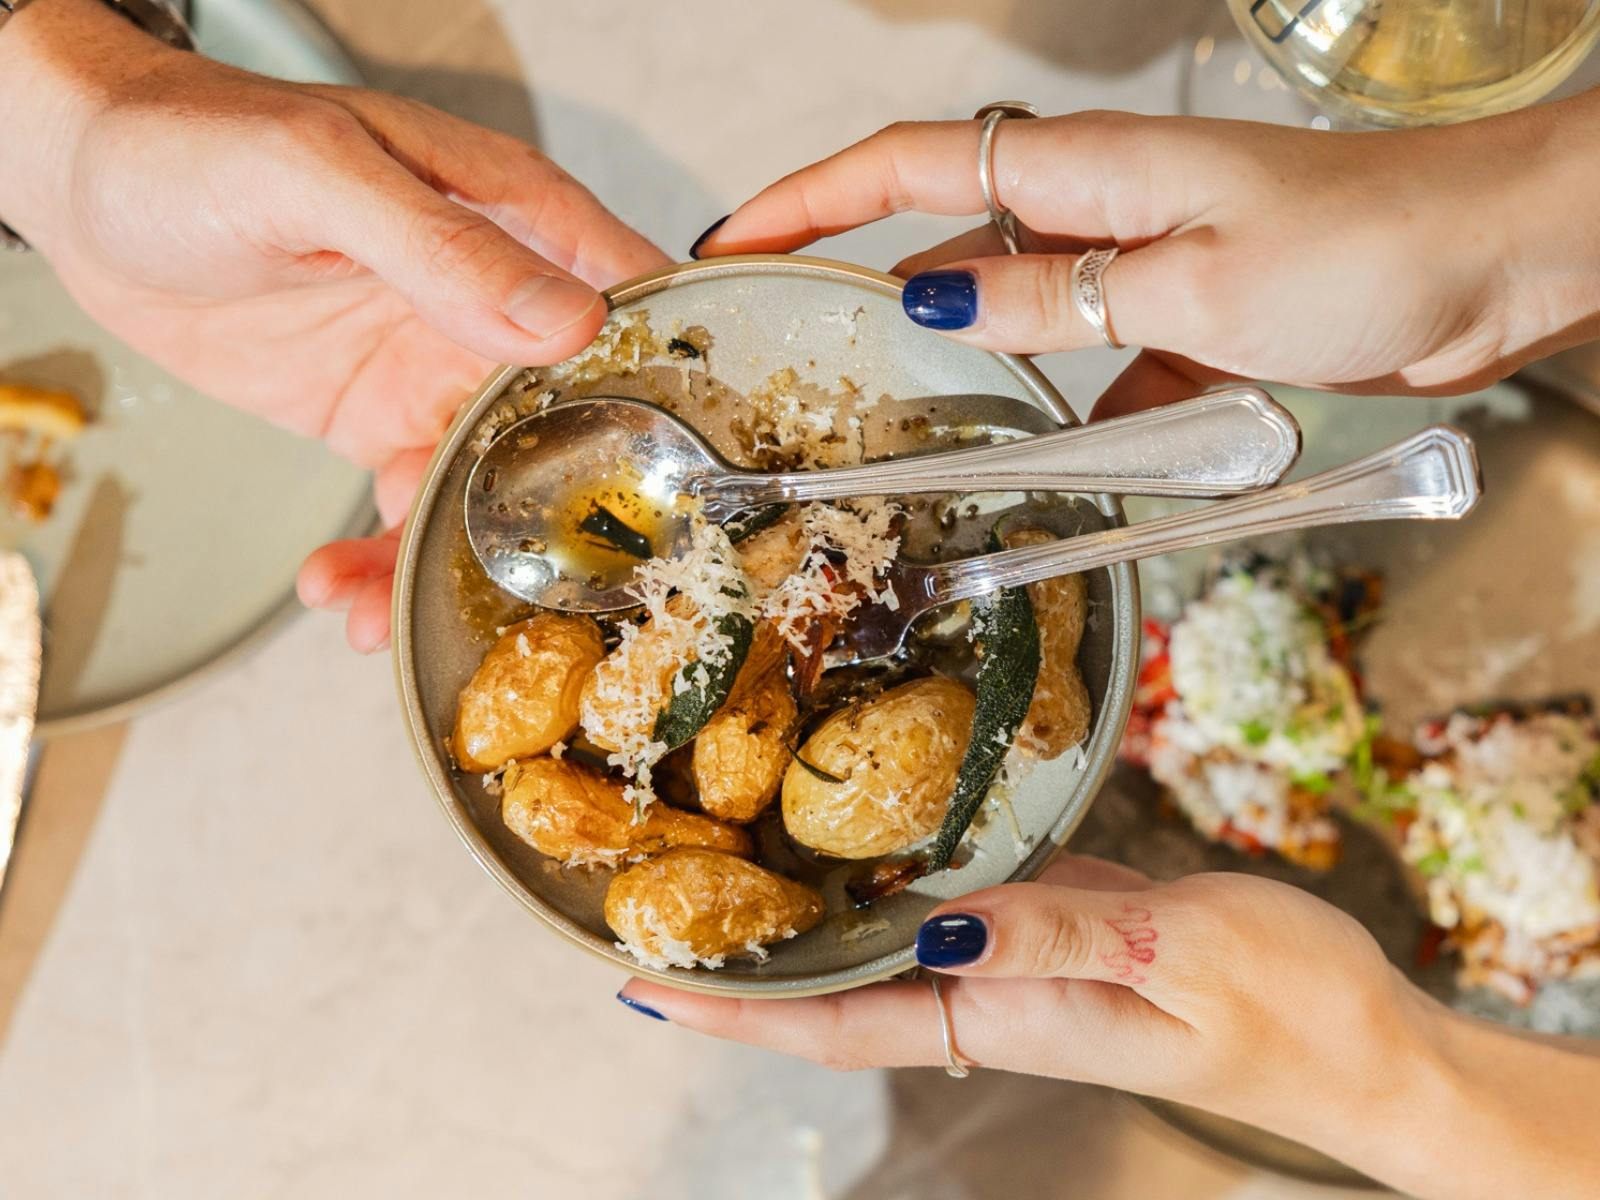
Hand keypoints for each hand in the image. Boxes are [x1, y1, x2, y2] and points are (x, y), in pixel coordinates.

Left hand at [0, 0, 668, 649]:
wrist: (86, 189)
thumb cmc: (197, 142)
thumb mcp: (319, 177)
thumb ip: (441, 246)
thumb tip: (566, 321)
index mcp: (516, 222)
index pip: (631, 307)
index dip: (670, 395)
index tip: (678, 489)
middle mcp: (494, 304)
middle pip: (576, 426)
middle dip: (557, 522)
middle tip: (525, 597)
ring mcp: (438, 368)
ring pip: (489, 484)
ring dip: (445, 559)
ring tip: (374, 611)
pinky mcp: (378, 418)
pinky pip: (406, 502)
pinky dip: (379, 557)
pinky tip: (337, 586)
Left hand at [618, 856, 1599, 1199]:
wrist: (1361, 1038)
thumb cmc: (1288, 1010)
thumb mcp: (1178, 957)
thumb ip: (1058, 938)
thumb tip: (937, 924)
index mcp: (1007, 1016)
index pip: (836, 1026)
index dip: (737, 1012)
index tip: (645, 986)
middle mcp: (994, 991)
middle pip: (837, 988)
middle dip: (744, 959)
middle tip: (652, 899)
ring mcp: (1023, 958)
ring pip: (886, 936)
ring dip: (807, 909)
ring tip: (725, 852)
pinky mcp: (1058, 921)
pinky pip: (955, 893)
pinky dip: (899, 865)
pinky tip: (865, 819)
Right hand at [695, 97, 1599, 417]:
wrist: (1492, 259)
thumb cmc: (1364, 244)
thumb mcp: (1193, 281)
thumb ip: (1059, 297)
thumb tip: (933, 296)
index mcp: (1085, 171)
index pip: (908, 163)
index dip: (811, 200)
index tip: (736, 241)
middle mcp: (1095, 207)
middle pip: (941, 226)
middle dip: (854, 272)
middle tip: (783, 340)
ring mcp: (1135, 261)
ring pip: (1011, 307)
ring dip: (958, 359)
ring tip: (891, 422)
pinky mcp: (1176, 316)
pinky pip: (1088, 363)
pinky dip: (1061, 411)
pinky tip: (1046, 467)